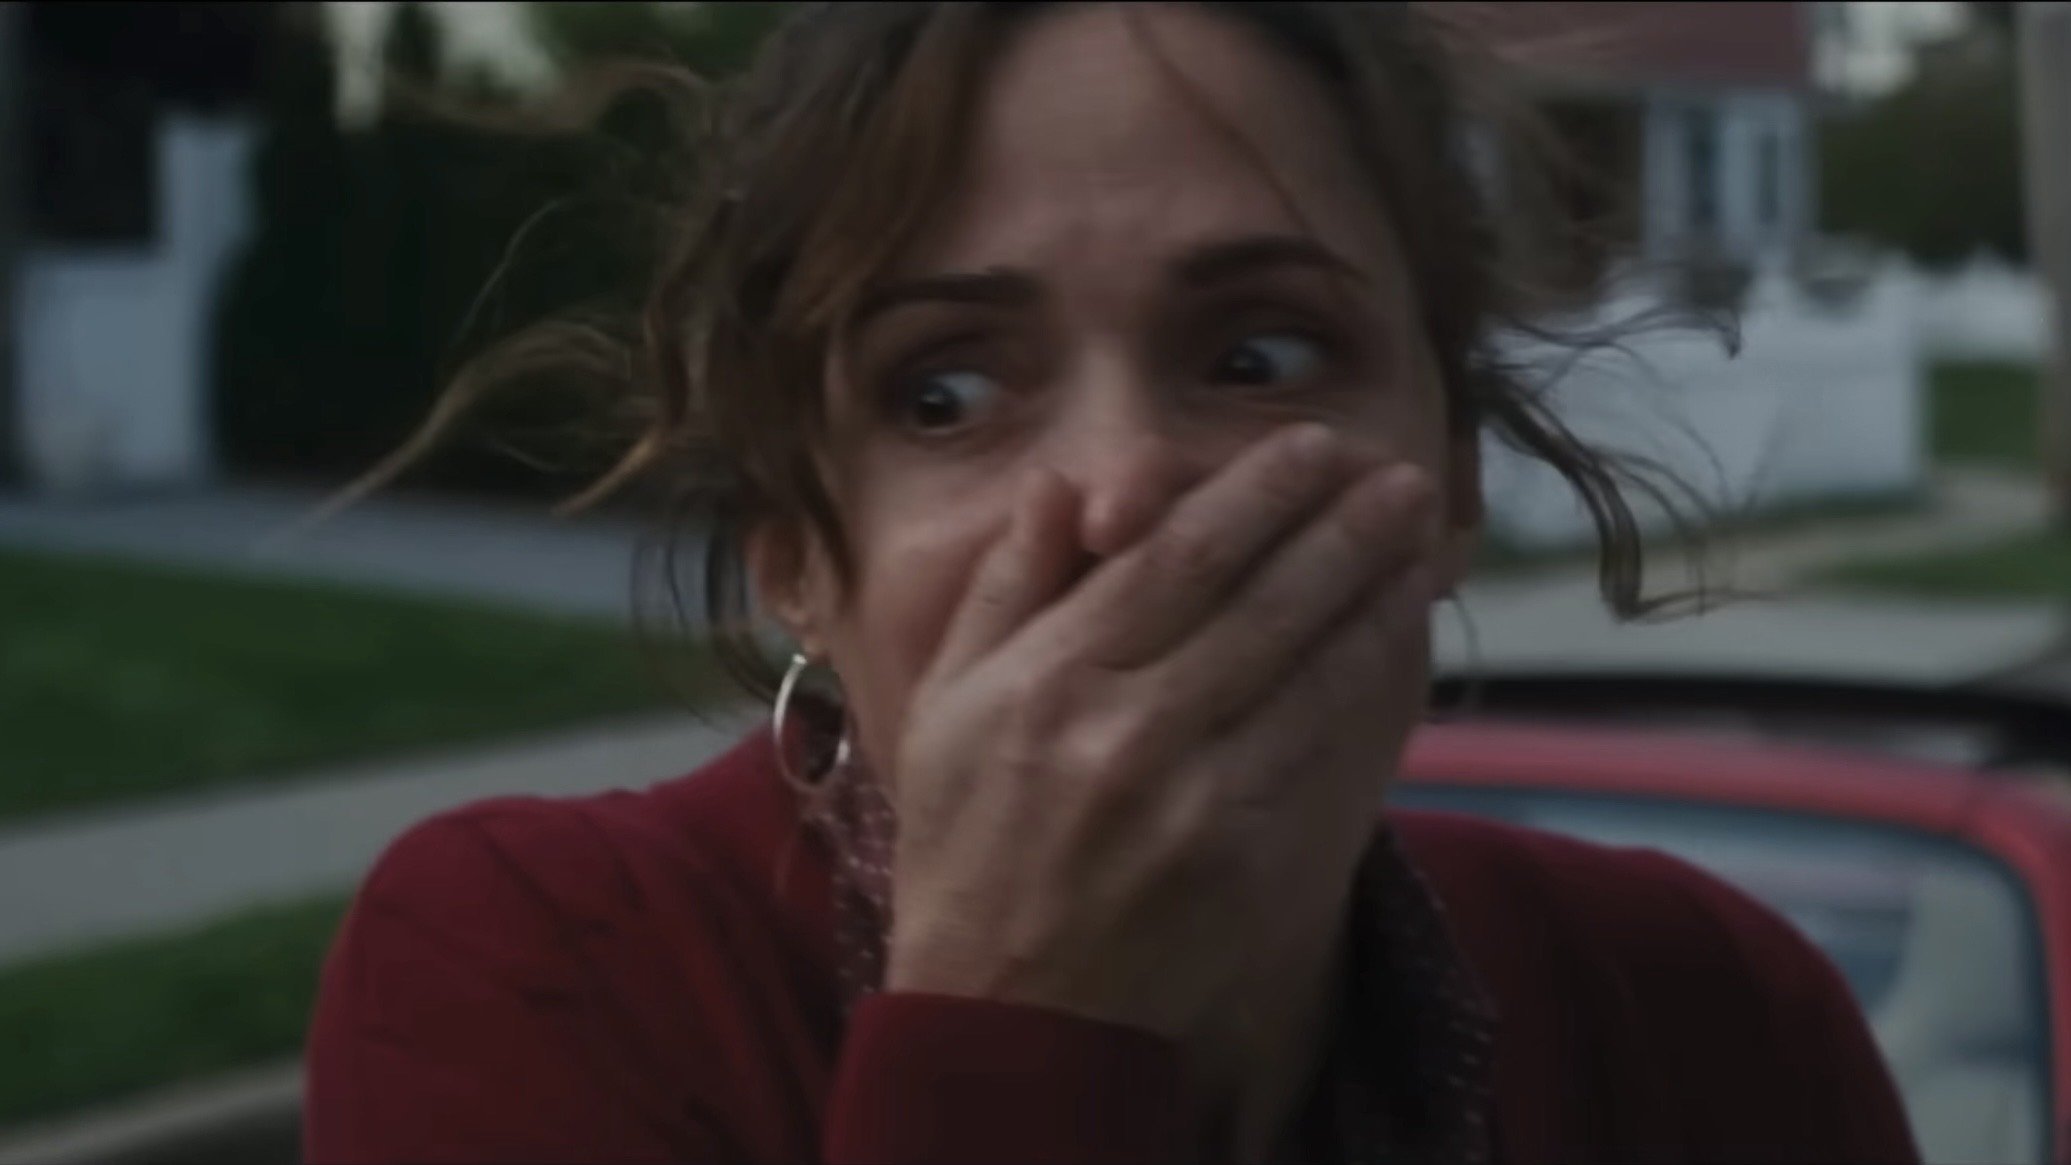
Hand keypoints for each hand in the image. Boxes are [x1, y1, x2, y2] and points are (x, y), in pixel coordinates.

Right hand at [882, 424, 1440, 1037]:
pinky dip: (1366, 673)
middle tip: (1394, 464)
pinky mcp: (1238, 854)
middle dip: (1332, 518)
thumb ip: (1006, 588)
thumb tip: (1066, 485)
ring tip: (1416, 522)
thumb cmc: (969, 849)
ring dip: (1369, 579)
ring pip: (1299, 659)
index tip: (1306, 445)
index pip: (1168, 554)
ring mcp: (1183, 792)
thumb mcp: (947, 706)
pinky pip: (1317, 742)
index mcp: (1041, 677)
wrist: (1008, 1013)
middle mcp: (1115, 724)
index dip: (1250, 491)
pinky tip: (1398, 625)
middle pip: (1249, 593)